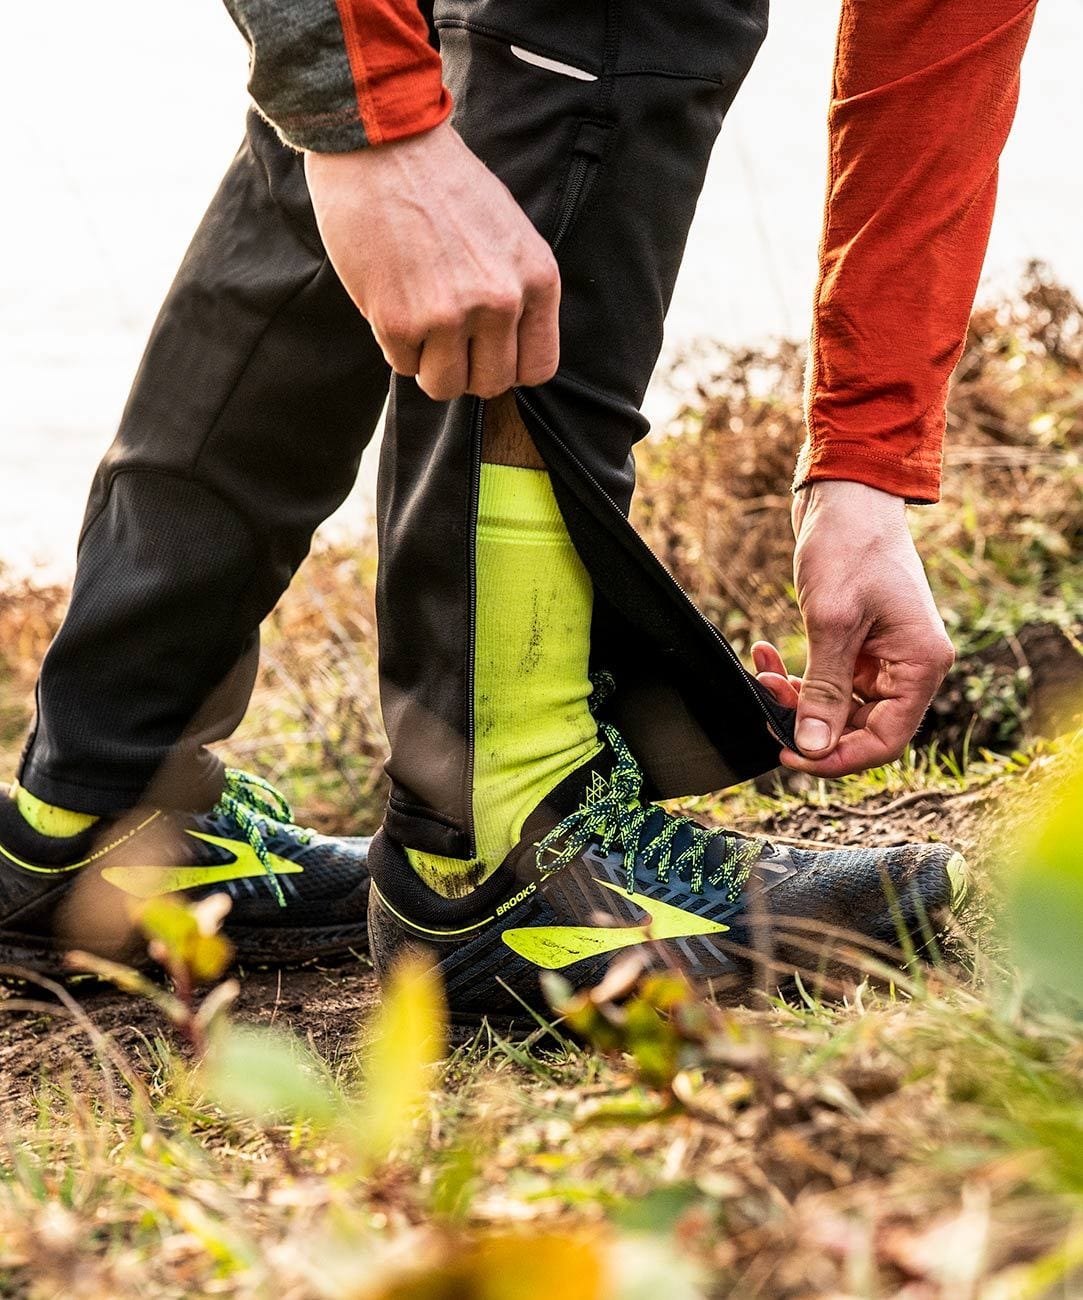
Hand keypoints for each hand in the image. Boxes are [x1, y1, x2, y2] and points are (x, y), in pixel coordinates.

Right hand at [305, 122, 560, 400]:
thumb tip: (507, 349)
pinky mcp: (399, 321)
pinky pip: (401, 366)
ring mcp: (450, 315)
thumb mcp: (510, 233)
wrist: (383, 141)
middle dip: (465, 369)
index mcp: (538, 279)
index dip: (508, 365)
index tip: (486, 349)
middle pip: (490, 384)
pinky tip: (390, 297)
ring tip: (418, 320)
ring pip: (444, 386)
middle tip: (444, 335)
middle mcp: (501, 302)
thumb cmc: (444, 184)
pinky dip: (394, 343)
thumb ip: (517, 291)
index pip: (538, 368)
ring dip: (428, 364)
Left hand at [753, 480, 954, 776]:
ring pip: (838, 704)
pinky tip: (764, 652)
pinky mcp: (860, 642)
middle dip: (808, 721)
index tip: (791, 755)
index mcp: (921, 665)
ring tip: (763, 672)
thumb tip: (813, 748)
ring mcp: (885, 654)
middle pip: (860, 727)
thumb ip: (825, 690)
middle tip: (765, 706)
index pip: (884, 740)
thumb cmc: (850, 547)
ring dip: (797, 696)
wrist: (845, 494)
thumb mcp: (832, 623)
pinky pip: (829, 677)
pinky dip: (797, 673)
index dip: (837, 758)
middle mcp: (910, 665)